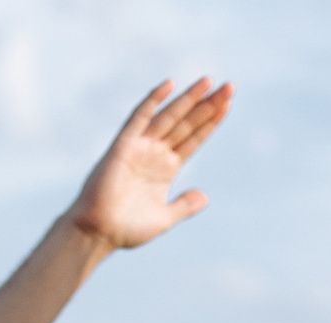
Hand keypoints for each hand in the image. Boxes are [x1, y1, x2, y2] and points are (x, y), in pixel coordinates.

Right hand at [64, 79, 232, 251]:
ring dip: (189, 99)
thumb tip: (205, 197)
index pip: (194, 139)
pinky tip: (169, 85)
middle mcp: (156, 153)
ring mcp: (140, 147)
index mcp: (167, 169)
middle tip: (230, 87)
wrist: (100, 233)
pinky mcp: (124, 146)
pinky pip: (139, 118)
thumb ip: (184, 206)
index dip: (211, 122)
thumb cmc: (127, 229)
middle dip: (208, 105)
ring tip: (209, 81)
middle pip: (187, 123)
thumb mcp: (164, 218)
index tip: (228, 105)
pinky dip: (153, 101)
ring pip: (169, 116)